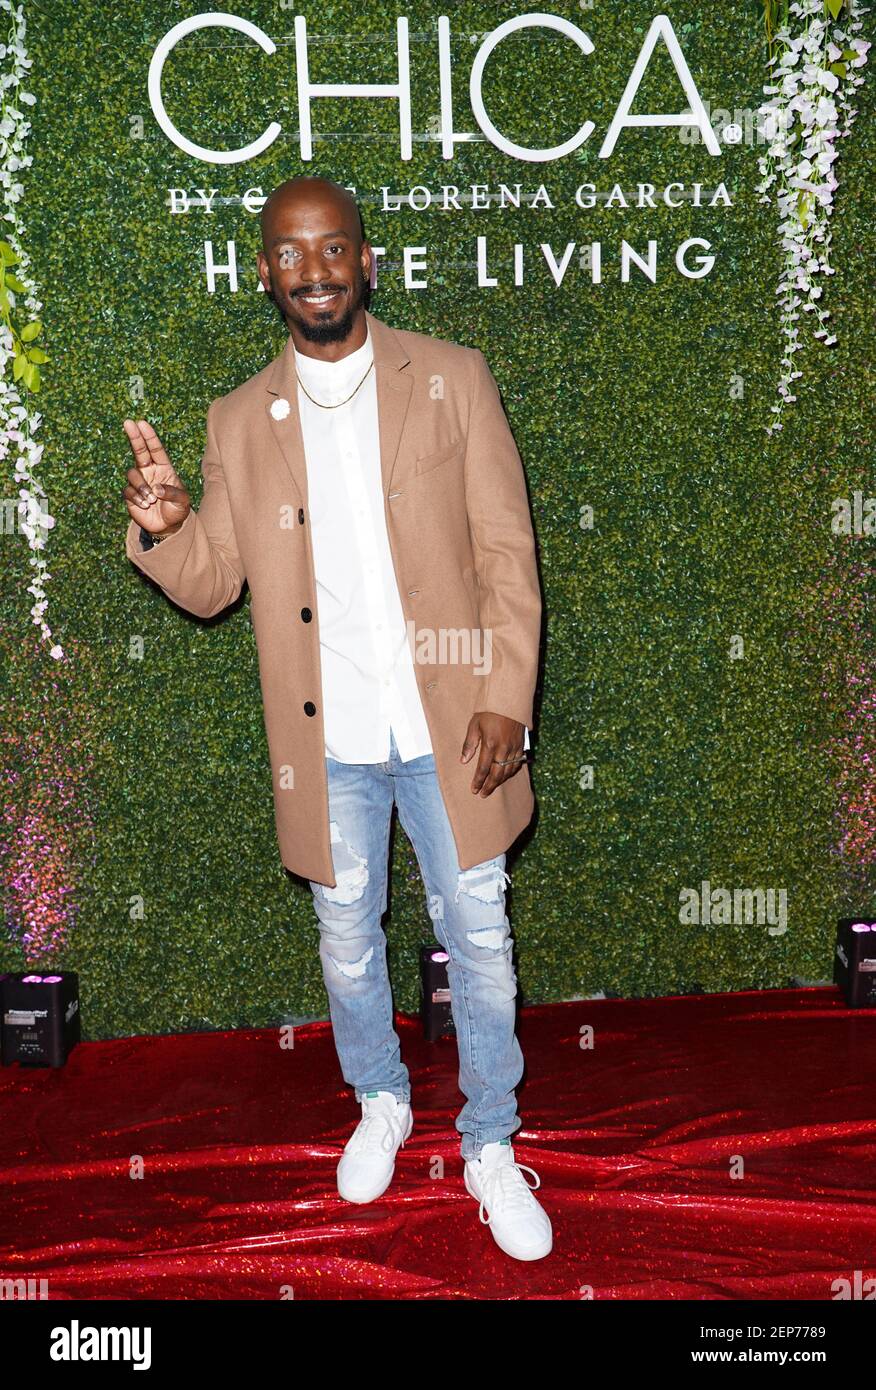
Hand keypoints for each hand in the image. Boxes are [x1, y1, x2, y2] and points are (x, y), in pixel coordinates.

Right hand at [122, 418, 191, 534]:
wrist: (168, 526)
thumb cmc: (178, 509)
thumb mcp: (182, 501)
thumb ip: (172, 492)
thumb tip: (156, 488)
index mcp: (163, 468)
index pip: (155, 449)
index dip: (149, 436)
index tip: (142, 423)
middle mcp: (149, 472)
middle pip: (139, 451)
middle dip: (134, 437)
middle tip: (128, 422)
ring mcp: (139, 483)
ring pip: (132, 474)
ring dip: (141, 486)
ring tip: (151, 499)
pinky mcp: (131, 495)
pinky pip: (128, 491)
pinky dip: (137, 498)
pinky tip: (145, 505)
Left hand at [460, 712, 525, 796]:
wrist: (509, 700)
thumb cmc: (489, 711)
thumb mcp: (474, 725)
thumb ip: (469, 744)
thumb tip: (464, 760)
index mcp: (490, 745)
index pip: (483, 769)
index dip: (478, 781)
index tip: (474, 790)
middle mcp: (503, 749)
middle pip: (497, 774)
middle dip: (489, 786)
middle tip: (483, 794)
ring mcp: (514, 748)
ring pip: (508, 770)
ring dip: (500, 781)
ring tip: (492, 787)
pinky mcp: (521, 745)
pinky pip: (517, 763)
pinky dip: (511, 771)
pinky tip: (506, 774)